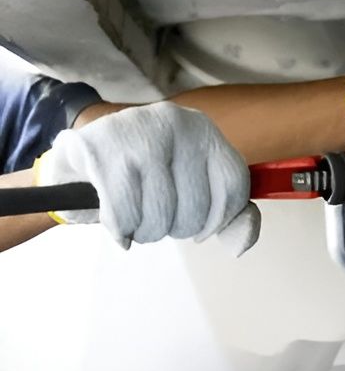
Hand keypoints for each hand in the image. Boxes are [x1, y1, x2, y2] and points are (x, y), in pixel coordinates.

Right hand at [36, 102, 260, 255]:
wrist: (80, 156)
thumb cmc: (144, 177)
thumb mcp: (193, 186)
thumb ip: (230, 216)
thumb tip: (239, 246)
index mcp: (204, 130)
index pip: (233, 186)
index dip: (219, 220)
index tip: (201, 228)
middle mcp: (176, 123)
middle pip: (196, 208)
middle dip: (176, 228)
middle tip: (157, 215)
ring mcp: (138, 133)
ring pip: (160, 216)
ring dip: (147, 232)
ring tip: (137, 216)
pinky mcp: (100, 149)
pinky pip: (125, 215)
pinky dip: (121, 230)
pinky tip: (118, 222)